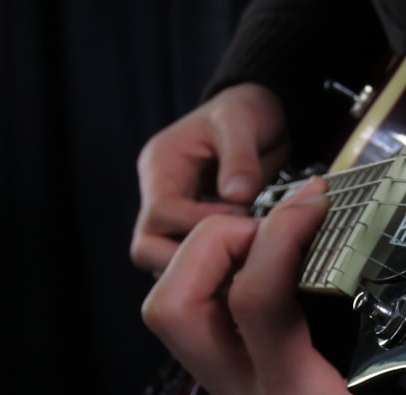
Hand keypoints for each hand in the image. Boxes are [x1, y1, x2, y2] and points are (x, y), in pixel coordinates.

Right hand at [131, 83, 291, 275]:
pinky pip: (190, 264)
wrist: (259, 119)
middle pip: (146, 247)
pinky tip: (244, 266)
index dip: (198, 224)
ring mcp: (172, 218)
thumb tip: (236, 195)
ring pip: (164, 262)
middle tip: (236, 257)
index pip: (160, 212)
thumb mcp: (242, 121)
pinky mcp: (190, 234)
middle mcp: (158, 195)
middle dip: (188, 259)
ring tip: (243, 264)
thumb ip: (239, 156)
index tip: (241, 220)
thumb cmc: (245, 112)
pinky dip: (214, 270)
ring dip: (201, 269)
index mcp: (161, 166)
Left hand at [142, 176, 405, 394]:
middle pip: (173, 309)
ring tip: (276, 242)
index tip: (318, 198)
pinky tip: (284, 273)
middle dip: (215, 243)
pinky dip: (225, 287)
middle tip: (280, 226)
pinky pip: (206, 332)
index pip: (256, 302)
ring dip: (209, 264)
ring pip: (175, 321)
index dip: (280, 233)